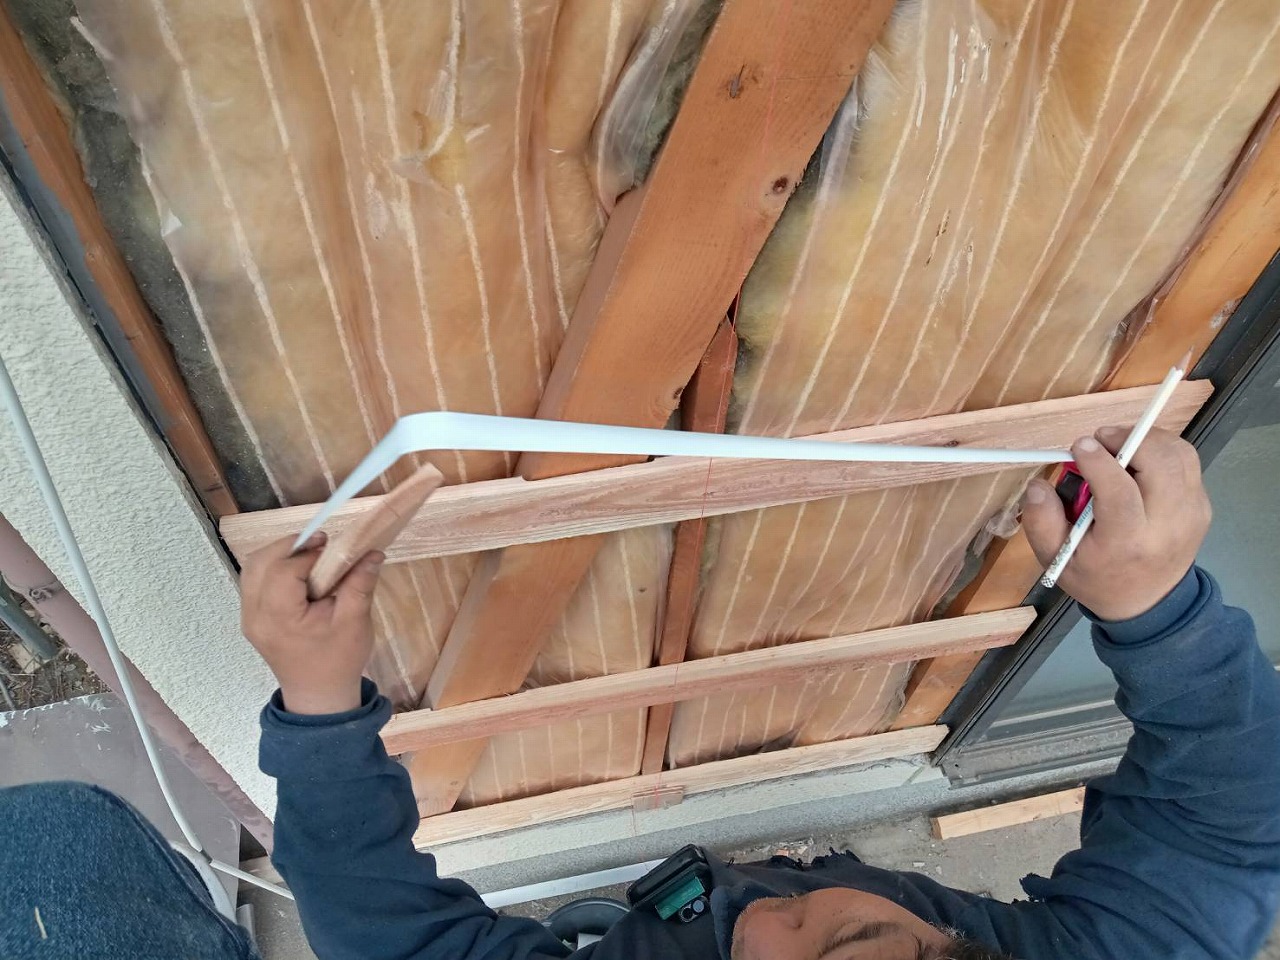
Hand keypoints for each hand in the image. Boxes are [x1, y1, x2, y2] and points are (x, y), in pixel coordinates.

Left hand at [240, 532, 383, 714]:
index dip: (308, 553)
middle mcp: (255, 615)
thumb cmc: (338, 661)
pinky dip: (273, 568)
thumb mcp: (355, 622)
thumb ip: (360, 583)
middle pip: (260, 563)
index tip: (332, 548)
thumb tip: (372, 551)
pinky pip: (254, 582)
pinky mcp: (252, 619)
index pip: (284, 569)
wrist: (319, 696)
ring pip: (252, 569)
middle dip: (289, 546)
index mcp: (278, 617)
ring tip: (309, 555)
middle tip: (320, 544)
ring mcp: (249, 618)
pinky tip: (298, 573)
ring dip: (279, 555)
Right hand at [1021, 426, 1210, 621]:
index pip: (1119, 491)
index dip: (1099, 461)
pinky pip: (1187, 462)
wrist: (1148, 602)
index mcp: (1126, 542)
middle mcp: (1166, 525)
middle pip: (1160, 463)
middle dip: (1128, 439)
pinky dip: (1163, 451)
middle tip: (1102, 440)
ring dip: (1148, 440)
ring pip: (1179, 455)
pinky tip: (1140, 460)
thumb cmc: (1097, 577)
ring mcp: (1191, 513)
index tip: (1080, 446)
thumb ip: (1041, 520)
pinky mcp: (1202, 505)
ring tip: (1120, 446)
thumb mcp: (1055, 559)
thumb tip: (1039, 484)